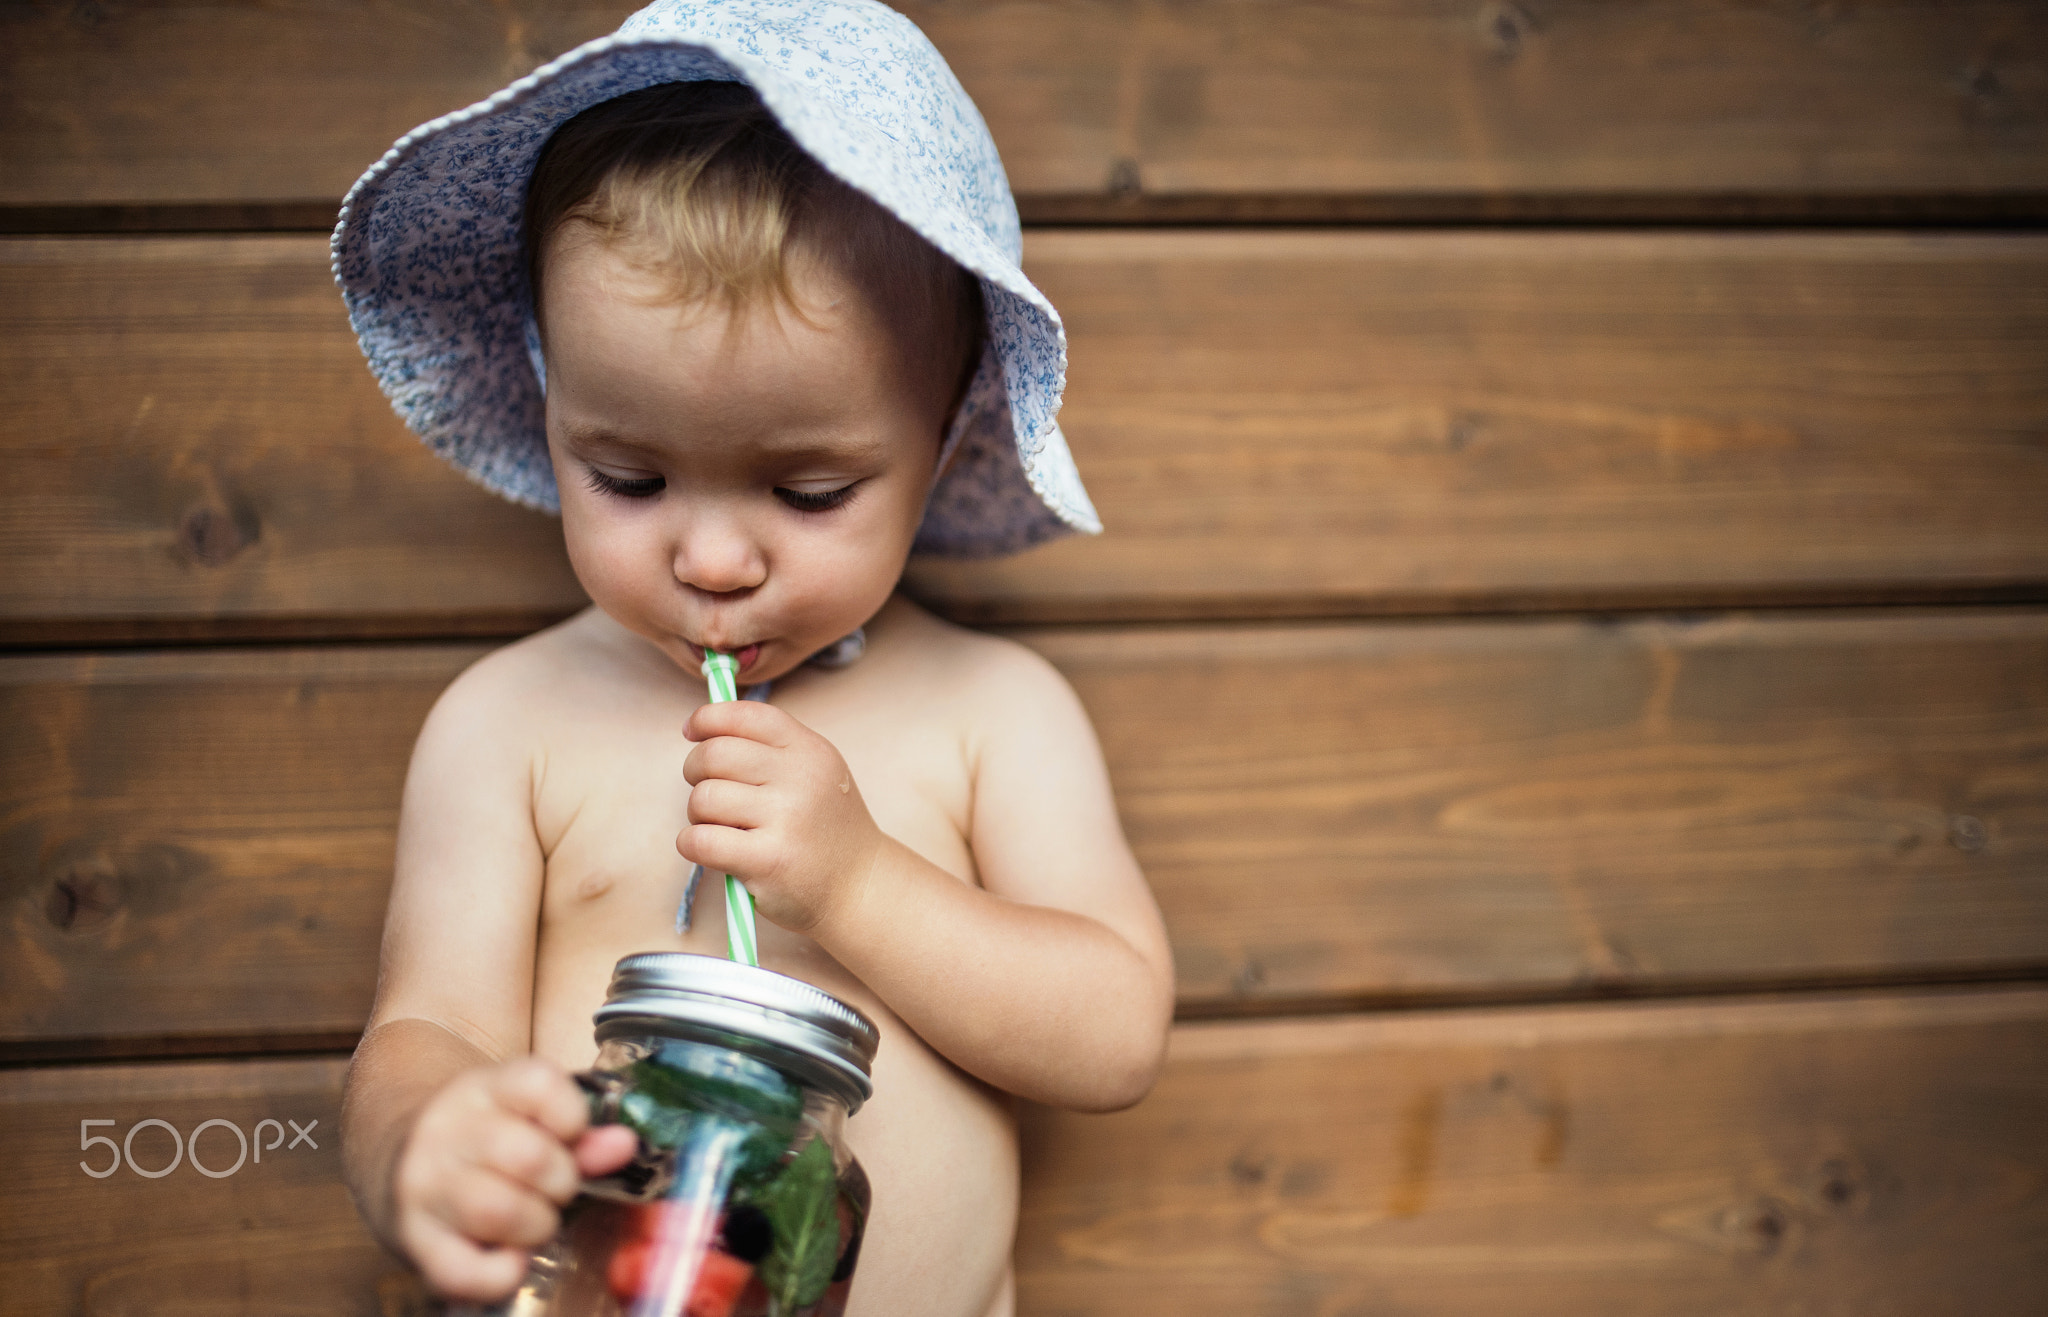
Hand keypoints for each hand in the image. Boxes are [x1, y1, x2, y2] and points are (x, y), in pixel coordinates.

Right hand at [390, 1057, 638, 1300]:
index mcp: (482, 1089)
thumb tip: (624, 1145)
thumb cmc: (481, 1137)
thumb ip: (580, 1132)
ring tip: (535, 1221)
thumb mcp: (524, 1114)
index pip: (540, 1085)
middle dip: (562, 1182)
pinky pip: (463, 1271)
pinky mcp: (412, 1240)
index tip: (571, 1135)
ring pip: (498, 1211)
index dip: (573, 1116)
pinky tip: (512, 1259)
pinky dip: (500, 1274)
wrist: (396, 1156)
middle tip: (556, 1189)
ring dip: (537, 1225)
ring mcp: (423, 1187)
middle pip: (528, 1157)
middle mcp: (445, 1132)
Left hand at [678, 698, 885, 934]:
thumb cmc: (825, 829)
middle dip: (695, 771)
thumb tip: (701, 728)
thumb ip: (771, 749)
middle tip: (708, 791)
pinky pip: (699, 840)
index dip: (708, 718)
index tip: (693, 732)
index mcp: (809, 750)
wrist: (861, 886)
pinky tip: (711, 850)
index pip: (745, 716)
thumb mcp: (816, 773)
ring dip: (697, 814)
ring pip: (703, 798)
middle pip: (713, 754)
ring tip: (720, 826)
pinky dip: (691, 844)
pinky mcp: (767, 860)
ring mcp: (785, 819)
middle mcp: (800, 778)